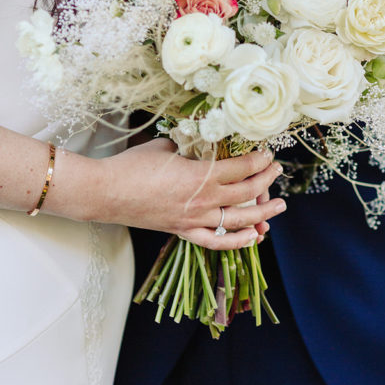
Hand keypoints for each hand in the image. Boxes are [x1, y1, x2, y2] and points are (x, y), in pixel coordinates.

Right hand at [71, 141, 286, 250]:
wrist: (106, 193)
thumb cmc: (133, 165)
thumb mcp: (167, 146)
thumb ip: (191, 146)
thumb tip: (206, 141)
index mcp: (201, 175)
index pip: (242, 168)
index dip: (259, 160)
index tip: (267, 153)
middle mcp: (203, 201)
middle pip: (247, 193)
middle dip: (266, 180)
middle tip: (277, 170)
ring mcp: (194, 220)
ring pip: (239, 221)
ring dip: (263, 214)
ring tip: (279, 206)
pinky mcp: (183, 231)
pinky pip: (216, 242)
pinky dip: (237, 242)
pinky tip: (253, 237)